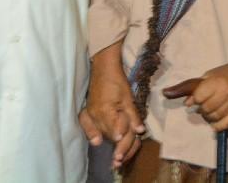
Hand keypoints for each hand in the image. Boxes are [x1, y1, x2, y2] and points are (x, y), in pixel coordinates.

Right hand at [80, 44, 144, 168]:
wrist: (104, 68)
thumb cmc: (117, 81)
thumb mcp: (128, 98)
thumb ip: (133, 116)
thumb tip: (139, 131)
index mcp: (107, 111)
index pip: (116, 133)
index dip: (122, 143)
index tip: (121, 156)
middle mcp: (96, 115)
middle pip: (108, 136)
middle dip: (118, 146)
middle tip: (121, 160)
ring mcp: (90, 113)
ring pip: (100, 132)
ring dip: (109, 141)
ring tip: (116, 155)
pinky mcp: (87, 110)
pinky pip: (87, 125)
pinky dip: (92, 133)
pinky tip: (96, 141)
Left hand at [162, 56, 227, 131]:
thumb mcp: (213, 74)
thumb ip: (198, 86)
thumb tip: (186, 102)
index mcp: (216, 81)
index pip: (198, 97)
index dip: (194, 100)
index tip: (194, 101)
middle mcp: (225, 93)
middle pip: (206, 109)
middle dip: (201, 109)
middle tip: (202, 107)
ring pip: (214, 117)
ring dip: (209, 117)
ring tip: (209, 112)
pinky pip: (226, 124)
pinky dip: (218, 126)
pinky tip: (215, 124)